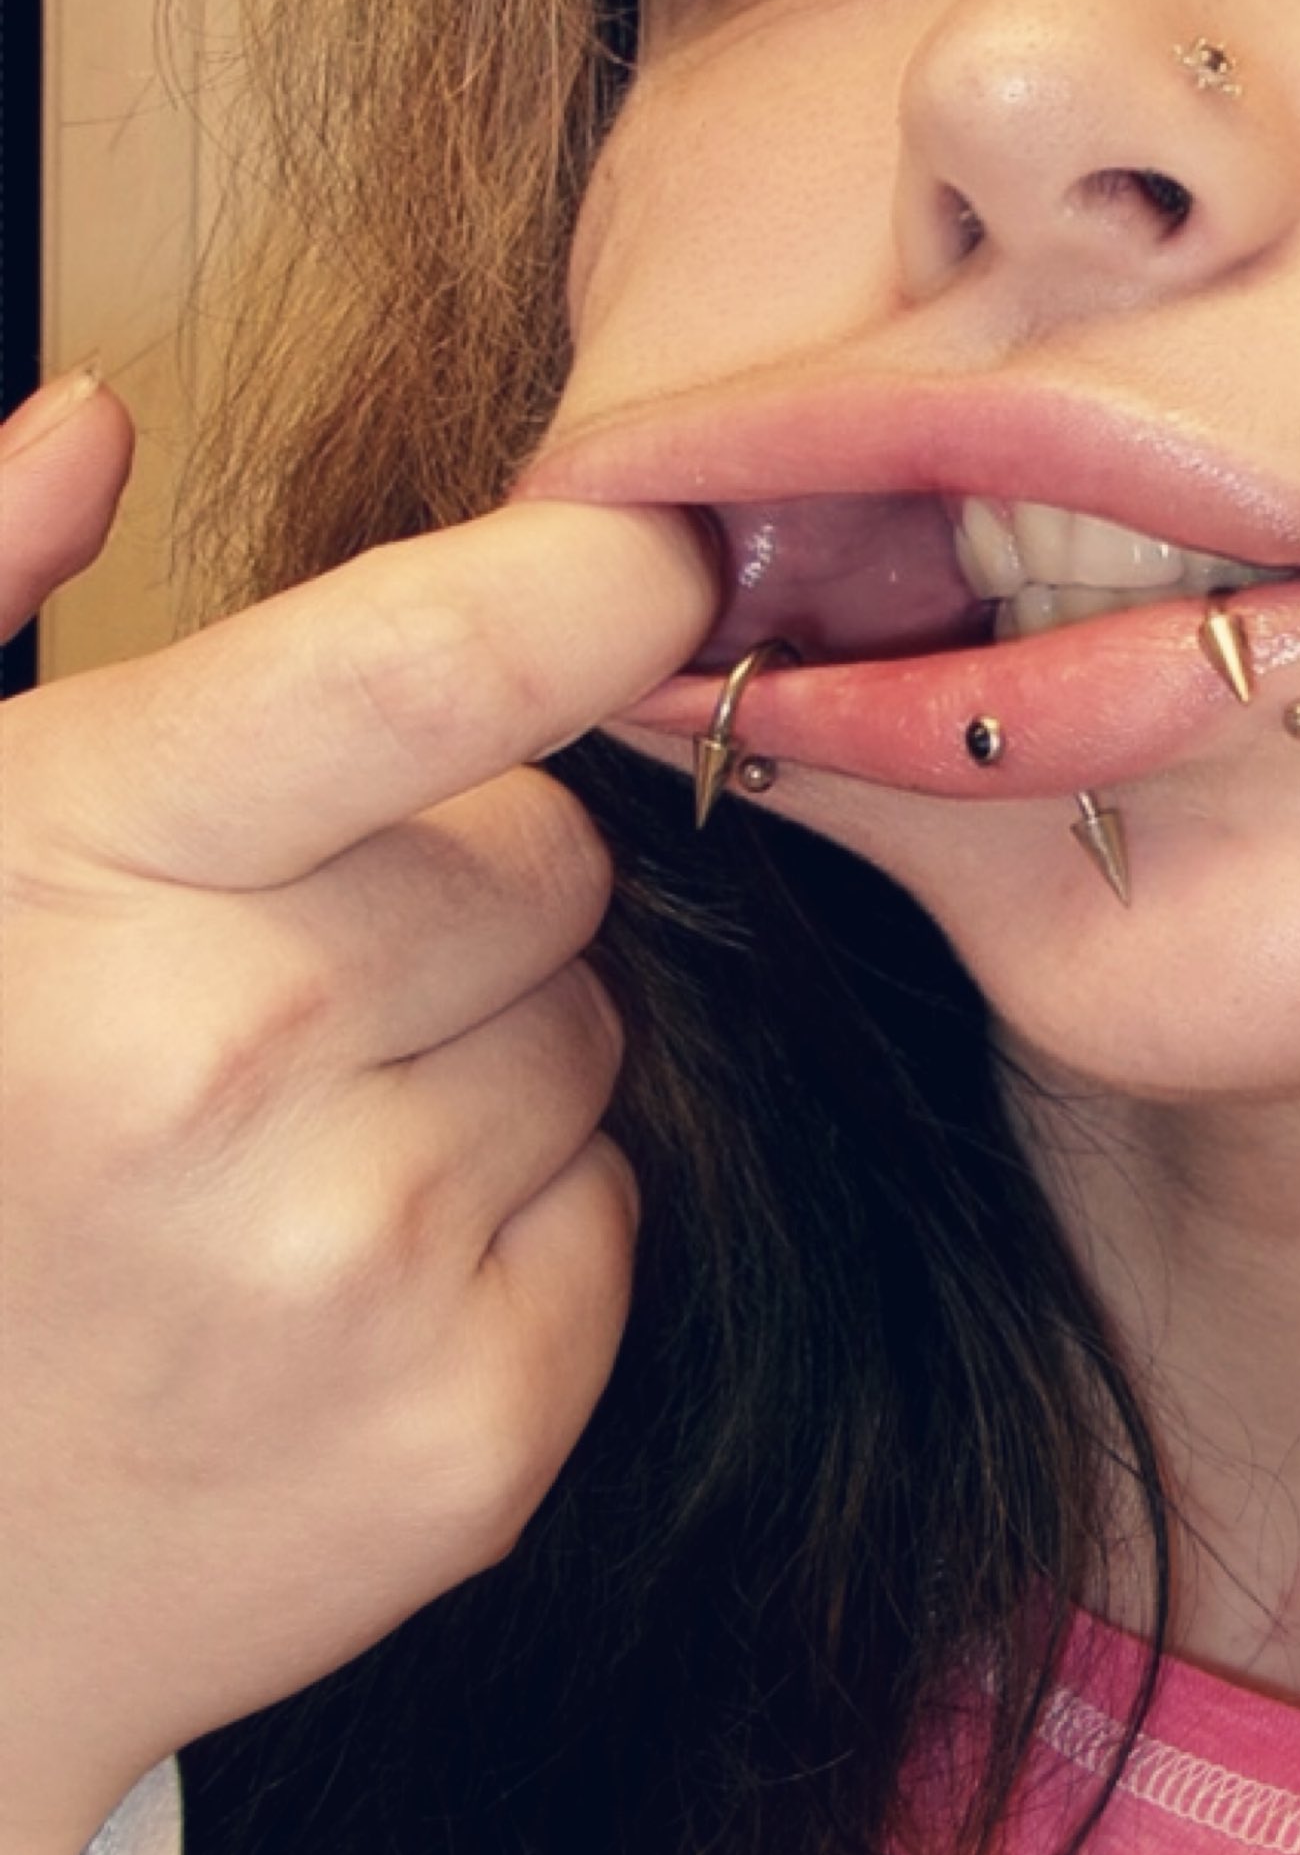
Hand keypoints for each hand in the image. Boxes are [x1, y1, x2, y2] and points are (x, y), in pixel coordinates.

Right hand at [0, 374, 714, 1854]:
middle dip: (451, 884)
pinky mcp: (478, 1438)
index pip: (435, 656)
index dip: (594, 583)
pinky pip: (612, 1215)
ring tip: (271, 1152)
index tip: (663, 558)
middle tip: (268, 986)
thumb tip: (103, 417)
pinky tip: (328, 1284)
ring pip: (591, 1034)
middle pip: (550, 854)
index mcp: (81, 876)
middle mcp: (230, 1063)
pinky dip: (509, 1233)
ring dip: (480, 1060)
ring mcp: (366, 1268)